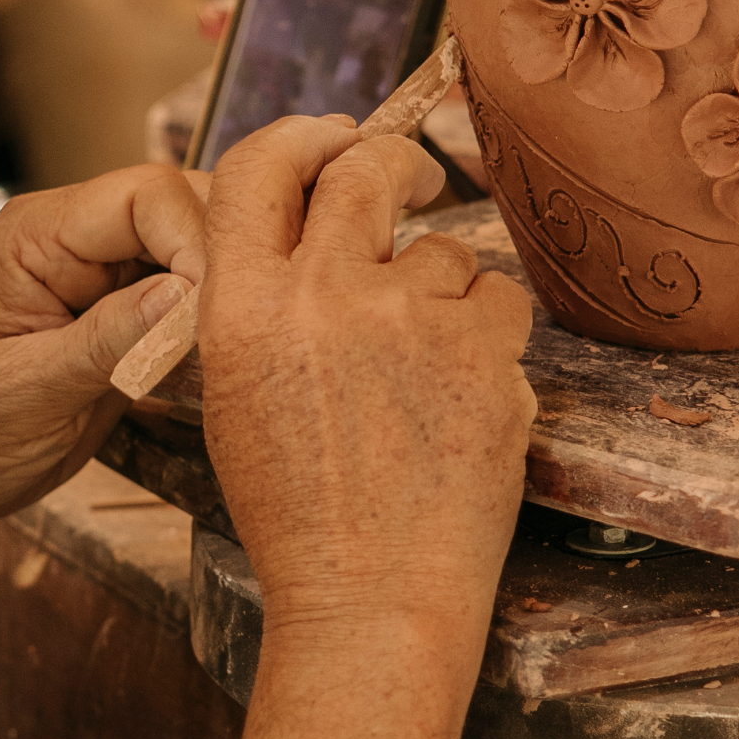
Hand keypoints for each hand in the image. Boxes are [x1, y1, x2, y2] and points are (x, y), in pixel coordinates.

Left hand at [0, 165, 208, 533]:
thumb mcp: (25, 394)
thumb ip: (105, 342)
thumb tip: (188, 294)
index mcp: (34, 236)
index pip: (147, 194)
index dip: (197, 239)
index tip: (217, 308)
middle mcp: (72, 240)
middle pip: (182, 208)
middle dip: (222, 258)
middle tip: (243, 329)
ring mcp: (100, 276)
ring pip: (194, 248)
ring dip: (223, 290)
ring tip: (239, 346)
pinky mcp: (122, 316)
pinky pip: (185, 297)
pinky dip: (211, 322)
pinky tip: (221, 361)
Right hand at [196, 117, 535, 650]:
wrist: (369, 599)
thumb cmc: (300, 512)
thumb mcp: (238, 395)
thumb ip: (264, 303)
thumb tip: (313, 225)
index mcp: (241, 309)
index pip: (259, 167)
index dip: (301, 139)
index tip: (333, 140)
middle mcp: (321, 297)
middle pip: (365, 171)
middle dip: (395, 168)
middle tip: (414, 183)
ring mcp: (409, 320)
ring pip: (445, 253)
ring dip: (443, 296)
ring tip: (424, 379)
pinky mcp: (484, 353)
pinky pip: (501, 302)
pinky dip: (491, 339)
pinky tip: (465, 397)